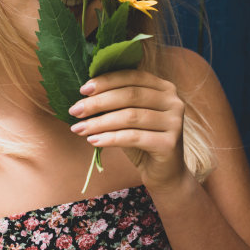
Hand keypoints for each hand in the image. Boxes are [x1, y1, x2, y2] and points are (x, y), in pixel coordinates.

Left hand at [69, 70, 189, 193]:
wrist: (164, 172)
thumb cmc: (141, 140)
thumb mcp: (128, 117)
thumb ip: (115, 102)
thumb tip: (83, 93)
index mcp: (163, 87)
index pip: (132, 76)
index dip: (106, 81)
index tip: (82, 90)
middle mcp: (173, 101)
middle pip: (130, 95)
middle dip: (98, 102)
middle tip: (75, 111)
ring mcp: (174, 122)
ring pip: (130, 116)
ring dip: (100, 122)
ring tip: (78, 128)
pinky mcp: (169, 143)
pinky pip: (133, 137)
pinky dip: (110, 138)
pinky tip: (93, 140)